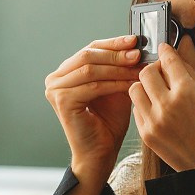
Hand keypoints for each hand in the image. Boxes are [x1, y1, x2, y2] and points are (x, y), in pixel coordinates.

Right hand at [45, 36, 142, 183]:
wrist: (100, 154)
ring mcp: (55, 89)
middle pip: (89, 55)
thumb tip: (137, 46)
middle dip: (116, 53)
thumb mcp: (116, 88)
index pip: (90, 49)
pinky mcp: (62, 101)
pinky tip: (131, 84)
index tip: (135, 40)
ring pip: (91, 68)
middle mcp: (55, 78)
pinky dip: (114, 83)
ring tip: (138, 68)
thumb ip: (120, 68)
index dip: (113, 43)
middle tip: (138, 53)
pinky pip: (93, 85)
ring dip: (117, 68)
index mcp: (65, 72)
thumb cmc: (108, 124)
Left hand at [130, 43, 194, 170]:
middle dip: (155, 68)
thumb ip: (190, 76)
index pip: (168, 60)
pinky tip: (157, 108)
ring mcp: (154, 121)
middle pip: (146, 71)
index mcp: (187, 91)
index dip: (166, 51)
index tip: (165, 49)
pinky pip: (136, 109)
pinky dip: (144, 104)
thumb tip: (176, 60)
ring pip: (135, 88)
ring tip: (157, 91)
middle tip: (163, 73)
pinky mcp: (146, 135)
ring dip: (145, 86)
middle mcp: (167, 104)